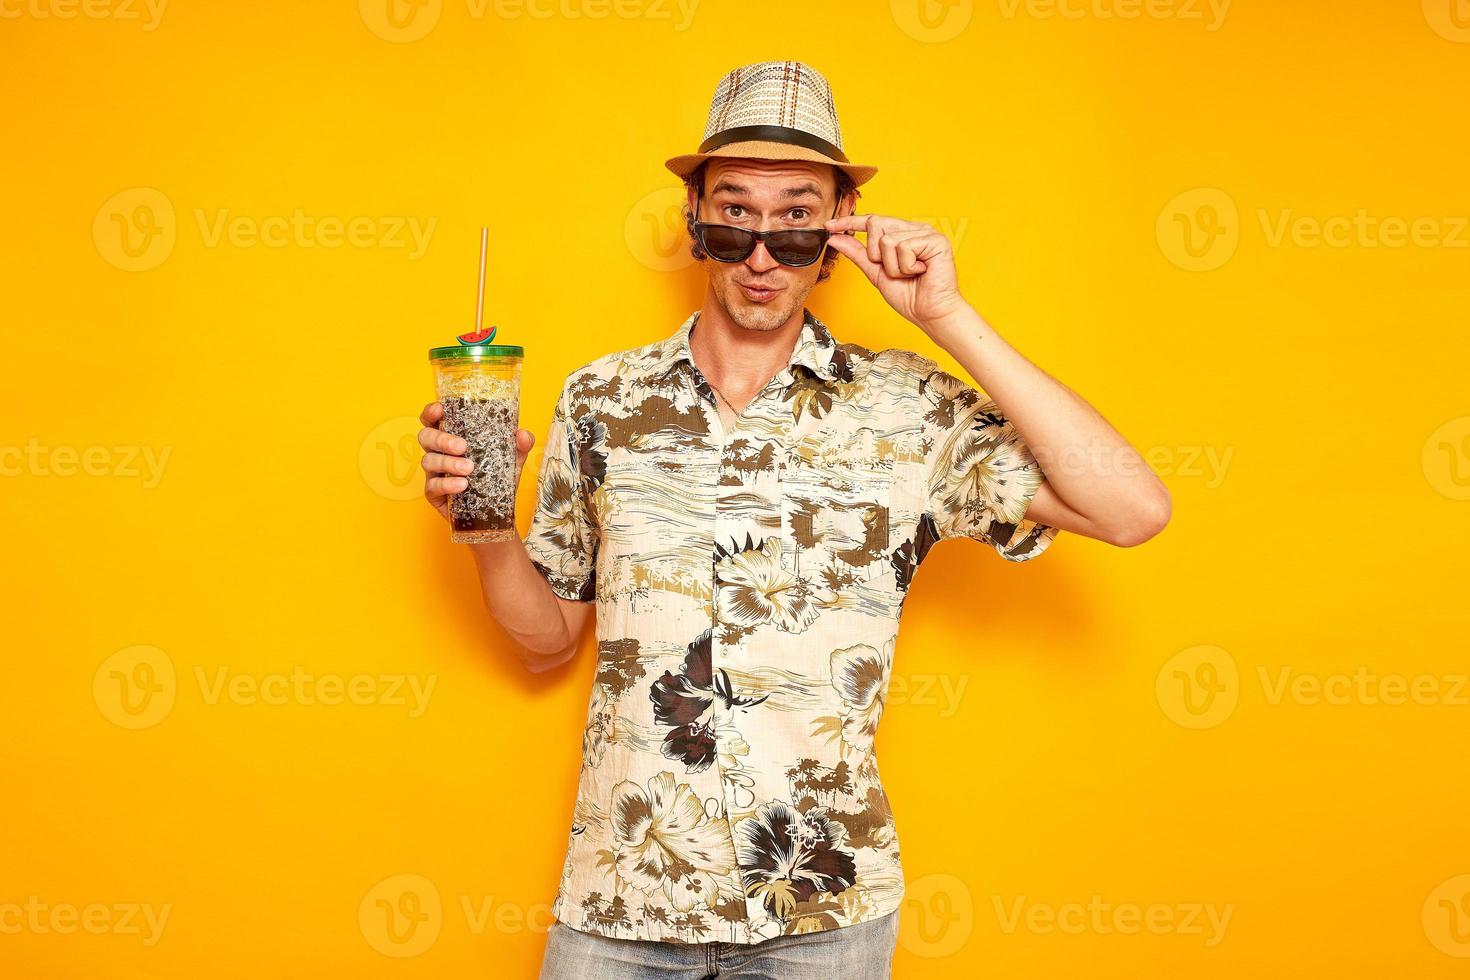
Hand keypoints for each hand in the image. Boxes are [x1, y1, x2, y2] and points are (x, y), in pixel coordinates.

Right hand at [417, 401, 536, 526]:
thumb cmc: (496, 479)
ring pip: (428, 461)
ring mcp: (434, 473)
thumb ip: (519, 446)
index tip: (440, 409)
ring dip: (448, 463)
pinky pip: (432, 486)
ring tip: (469, 469)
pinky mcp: (433, 493)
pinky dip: (447, 484)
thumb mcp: (512, 460)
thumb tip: (523, 434)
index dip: (431, 412)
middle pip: (426, 437)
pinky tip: (462, 485)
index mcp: (451, 437)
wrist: (494, 514)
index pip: (433, 420)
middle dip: (441, 439)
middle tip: (462, 447)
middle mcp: (439, 452)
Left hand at [823, 214, 969, 329]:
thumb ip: (857, 253)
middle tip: (895, 271)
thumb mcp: (876, 273)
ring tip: (910, 274)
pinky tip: (920, 272)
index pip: (872, 221)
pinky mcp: (936, 240)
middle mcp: (914, 229)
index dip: (850, 221)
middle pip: (876, 224)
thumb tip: (835, 237)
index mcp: (902, 234)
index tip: (829, 225)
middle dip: (876, 254)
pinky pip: (904, 247)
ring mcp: (926, 233)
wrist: (929, 313)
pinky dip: (906, 266)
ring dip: (893, 266)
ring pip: (887, 240)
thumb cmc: (909, 296)